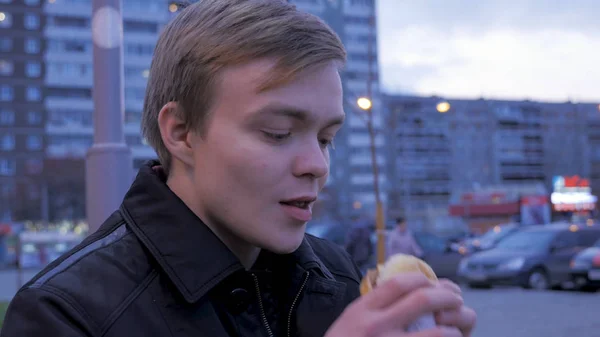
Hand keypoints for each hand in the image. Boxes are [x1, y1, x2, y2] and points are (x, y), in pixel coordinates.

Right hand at [325, 273, 475, 336]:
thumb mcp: (349, 321)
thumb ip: (371, 307)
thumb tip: (404, 291)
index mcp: (362, 311)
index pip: (398, 284)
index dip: (421, 278)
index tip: (430, 281)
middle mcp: (376, 327)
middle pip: (422, 300)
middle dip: (447, 296)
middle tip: (455, 299)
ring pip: (437, 333)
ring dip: (454, 328)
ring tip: (456, 327)